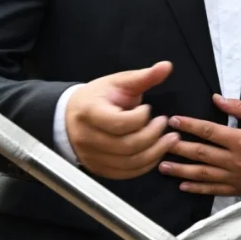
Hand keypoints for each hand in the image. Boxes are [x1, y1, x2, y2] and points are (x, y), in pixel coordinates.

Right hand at [65, 61, 179, 179]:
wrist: (70, 116)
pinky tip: (157, 152)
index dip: (142, 117)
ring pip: (129, 163)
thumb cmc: (99, 97)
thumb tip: (167, 66)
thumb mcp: (119, 82)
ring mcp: (91, 156)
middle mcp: (87, 138)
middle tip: (165, 124)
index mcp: (90, 112)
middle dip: (154, 136)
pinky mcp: (98, 168)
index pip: (120, 123)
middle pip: (127, 146)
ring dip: (156, 152)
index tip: (149, 109)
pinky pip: (126, 174)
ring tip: (170, 139)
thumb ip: (143, 77)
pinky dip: (146, 165)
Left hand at [158, 94, 240, 196]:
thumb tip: (216, 98)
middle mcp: (236, 160)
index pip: (209, 131)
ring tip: (162, 166)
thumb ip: (239, 107)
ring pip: (202, 174)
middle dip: (178, 148)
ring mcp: (236, 177)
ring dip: (181, 171)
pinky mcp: (238, 188)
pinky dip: (197, 189)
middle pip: (200, 154)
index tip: (173, 120)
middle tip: (160, 143)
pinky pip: (214, 190)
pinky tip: (183, 186)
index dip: (189, 125)